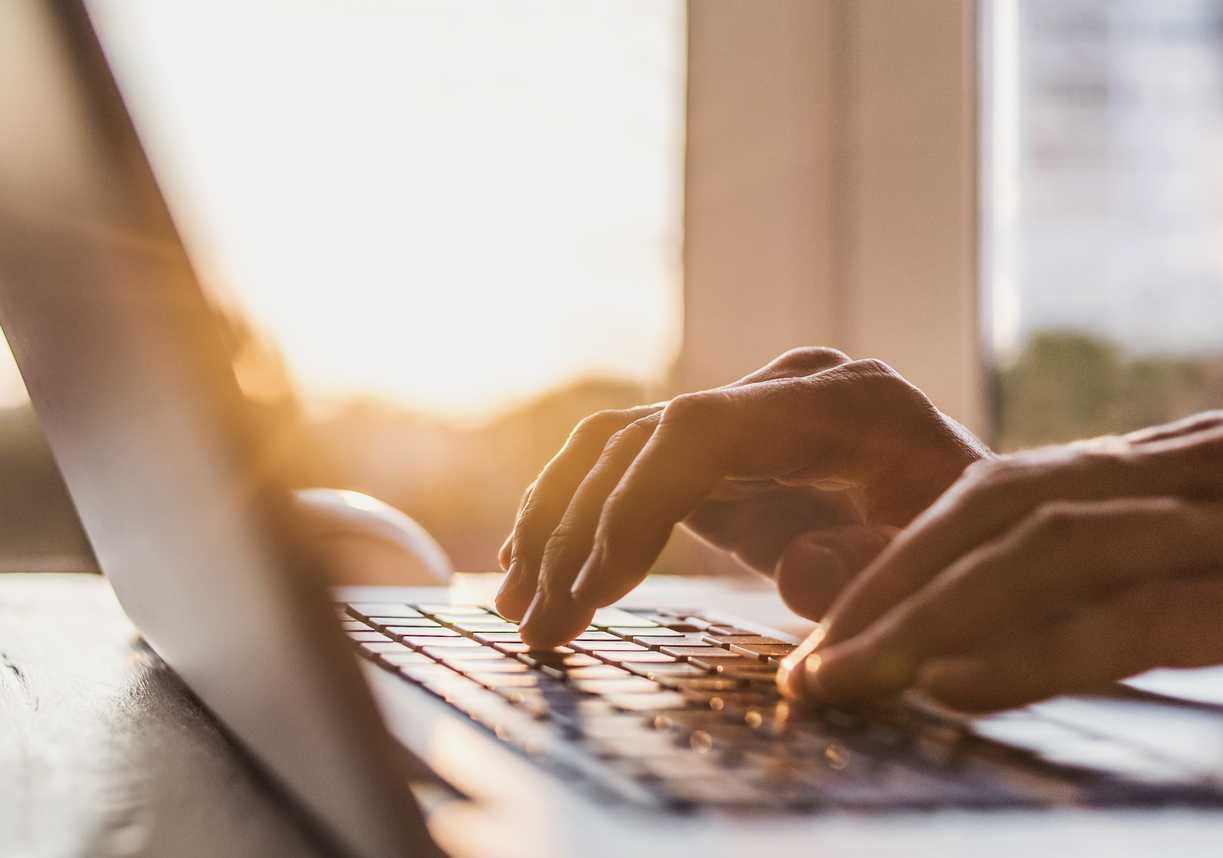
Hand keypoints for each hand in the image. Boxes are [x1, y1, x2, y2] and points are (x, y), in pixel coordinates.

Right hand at [494, 347, 988, 647]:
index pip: (697, 433)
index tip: (591, 595)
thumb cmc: (972, 550)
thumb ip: (871, 570)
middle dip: (575, 534)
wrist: (991, 519)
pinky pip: (632, 465)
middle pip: (641, 439)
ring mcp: (751, 411)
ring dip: (557, 523)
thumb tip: (793, 574)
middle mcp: (784, 389)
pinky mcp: (728, 445)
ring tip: (518, 605)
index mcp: (842, 405)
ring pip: (618, 446)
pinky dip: (581, 514)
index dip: (630, 509)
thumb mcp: (939, 570)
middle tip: (536, 627)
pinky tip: (541, 565)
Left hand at [779, 411, 1222, 711]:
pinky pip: (1136, 617)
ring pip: (1044, 546)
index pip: (995, 496)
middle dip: (884, 589)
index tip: (822, 644)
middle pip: (997, 510)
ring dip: (925, 616)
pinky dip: (1033, 652)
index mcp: (1149, 472)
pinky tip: (947, 686)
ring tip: (839, 679)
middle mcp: (1175, 475)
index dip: (895, 564)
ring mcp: (1216, 520)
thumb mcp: (1171, 562)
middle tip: (806, 675)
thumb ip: (1071, 586)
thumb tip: (927, 627)